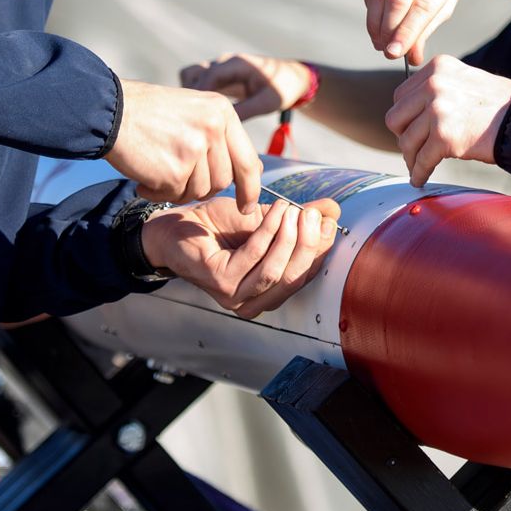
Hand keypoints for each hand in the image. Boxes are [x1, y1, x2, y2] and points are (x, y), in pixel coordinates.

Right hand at [109, 80, 261, 209]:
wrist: (110, 110)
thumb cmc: (149, 113)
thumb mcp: (196, 111)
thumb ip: (222, 138)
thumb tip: (253, 170)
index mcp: (223, 112)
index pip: (248, 160)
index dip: (250, 188)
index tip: (246, 205)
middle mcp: (214, 129)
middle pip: (223, 180)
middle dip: (202, 187)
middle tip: (177, 177)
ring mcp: (196, 149)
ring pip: (200, 190)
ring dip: (178, 189)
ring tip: (157, 170)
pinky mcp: (175, 169)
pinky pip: (176, 195)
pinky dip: (159, 193)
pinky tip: (146, 178)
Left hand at [142, 196, 342, 317]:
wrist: (178, 225)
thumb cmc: (219, 226)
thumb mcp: (267, 220)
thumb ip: (298, 219)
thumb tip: (333, 210)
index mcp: (270, 292)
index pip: (306, 274)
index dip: (320, 247)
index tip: (327, 218)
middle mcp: (255, 302)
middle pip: (294, 276)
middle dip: (308, 243)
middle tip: (311, 212)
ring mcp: (236, 296)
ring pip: (276, 270)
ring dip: (289, 236)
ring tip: (291, 208)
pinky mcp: (221, 282)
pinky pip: (254, 256)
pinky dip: (269, 231)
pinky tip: (274, 211)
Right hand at [179, 53, 313, 120]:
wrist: (292, 79)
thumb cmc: (283, 88)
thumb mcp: (267, 102)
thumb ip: (245, 111)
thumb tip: (221, 127)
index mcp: (236, 64)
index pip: (208, 75)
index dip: (199, 95)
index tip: (196, 116)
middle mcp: (224, 63)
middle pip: (192, 74)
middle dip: (191, 96)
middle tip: (196, 119)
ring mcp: (219, 69)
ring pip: (191, 78)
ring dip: (192, 95)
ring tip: (199, 117)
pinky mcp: (218, 79)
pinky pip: (198, 84)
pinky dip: (196, 97)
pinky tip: (203, 115)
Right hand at [363, 0, 470, 63]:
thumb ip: (428, 26)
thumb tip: (411, 56)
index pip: (423, 5)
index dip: (406, 32)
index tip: (394, 53)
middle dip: (388, 28)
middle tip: (385, 48)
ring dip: (374, 20)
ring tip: (378, 38)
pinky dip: (369, 4)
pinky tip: (375, 17)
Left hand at [384, 56, 510, 186]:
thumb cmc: (498, 105)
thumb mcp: (464, 81)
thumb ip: (437, 90)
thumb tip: (410, 115)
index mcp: (437, 67)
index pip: (401, 95)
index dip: (405, 116)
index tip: (411, 129)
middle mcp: (434, 84)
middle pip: (396, 117)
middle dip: (403, 136)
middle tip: (413, 148)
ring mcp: (438, 110)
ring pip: (406, 141)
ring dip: (411, 157)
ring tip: (417, 165)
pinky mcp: (444, 136)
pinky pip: (421, 160)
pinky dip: (419, 172)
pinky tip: (421, 178)